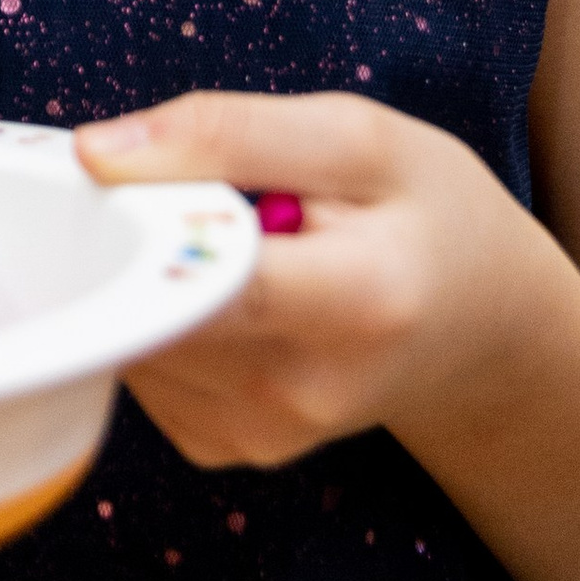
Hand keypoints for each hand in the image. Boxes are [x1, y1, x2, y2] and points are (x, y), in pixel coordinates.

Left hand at [74, 90, 547, 469]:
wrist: (482, 329)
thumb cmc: (428, 216)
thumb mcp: (358, 137)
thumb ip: (228, 133)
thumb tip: (97, 153)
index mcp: (360, 301)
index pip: (210, 278)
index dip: (137, 221)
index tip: (107, 173)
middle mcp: (306, 391)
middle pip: (154, 308)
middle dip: (129, 238)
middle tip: (162, 184)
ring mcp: (264, 433)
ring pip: (133, 337)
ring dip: (142, 276)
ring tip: (210, 235)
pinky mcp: (228, 448)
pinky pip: (143, 369)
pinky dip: (157, 316)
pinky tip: (213, 288)